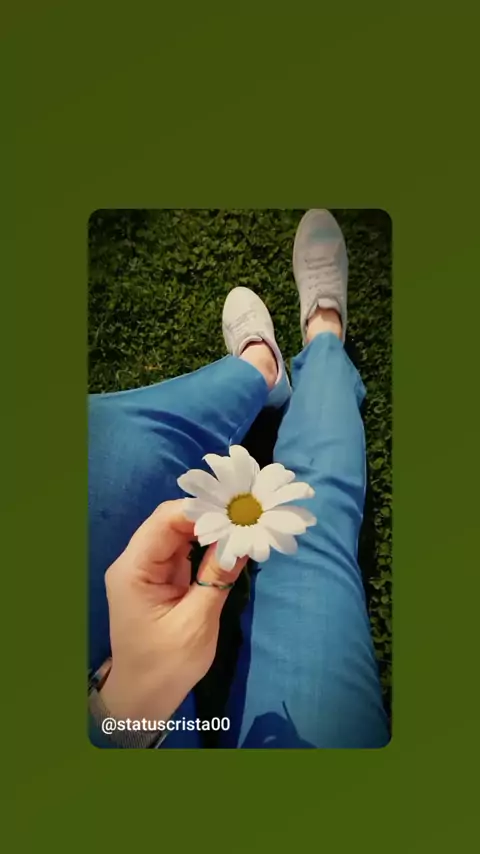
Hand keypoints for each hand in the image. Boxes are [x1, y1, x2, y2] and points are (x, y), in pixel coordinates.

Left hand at [99, 499, 246, 722]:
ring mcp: (148, 568)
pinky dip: (207, 544)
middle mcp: (136, 561)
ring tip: (243, 525)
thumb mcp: (196, 622)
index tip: (236, 511)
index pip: (164, 520)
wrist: (144, 698)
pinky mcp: (161, 577)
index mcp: (133, 569)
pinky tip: (230, 542)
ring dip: (211, 529)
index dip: (200, 510)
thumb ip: (217, 578)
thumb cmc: (166, 665)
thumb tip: (243, 540)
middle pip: (172, 521)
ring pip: (180, 533)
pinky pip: (184, 549)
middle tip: (246, 516)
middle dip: (209, 516)